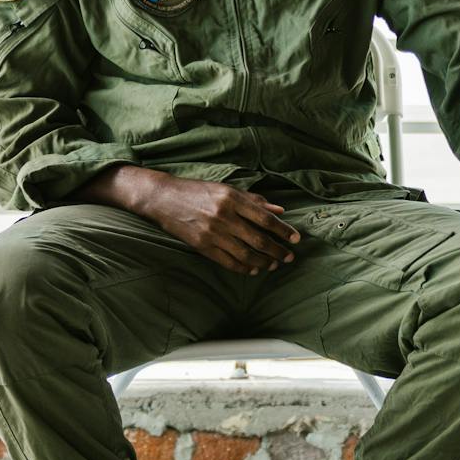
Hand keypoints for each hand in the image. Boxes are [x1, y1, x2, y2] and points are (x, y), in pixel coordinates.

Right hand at [141, 173, 300, 274]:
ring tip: (272, 265)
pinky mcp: (201, 246)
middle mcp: (223, 216)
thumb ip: (254, 201)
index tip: (296, 239)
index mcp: (232, 199)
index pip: (265, 219)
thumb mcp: (227, 189)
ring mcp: (211, 233)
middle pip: (258, 239)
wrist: (163, 198)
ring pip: (245, 253)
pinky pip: (227, 261)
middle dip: (277, 251)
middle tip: (288, 257)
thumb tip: (279, 211)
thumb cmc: (198, 191)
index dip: (283, 231)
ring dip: (262, 262)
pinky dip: (242, 268)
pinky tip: (252, 270)